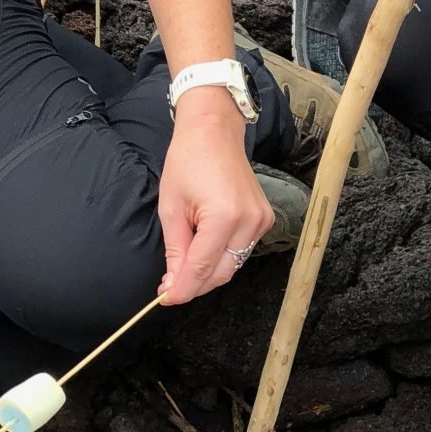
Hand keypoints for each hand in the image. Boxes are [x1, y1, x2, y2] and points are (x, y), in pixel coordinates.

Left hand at [157, 101, 272, 304]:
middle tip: (169, 286)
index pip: (202, 267)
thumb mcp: (171, 206)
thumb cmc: (188, 161)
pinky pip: (241, 250)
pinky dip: (221, 256)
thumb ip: (176, 249)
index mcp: (224, 217)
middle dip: (195, 284)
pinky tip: (204, 248)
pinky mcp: (265, 220)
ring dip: (208, 271)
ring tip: (183, 264)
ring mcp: (261, 221)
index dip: (182, 288)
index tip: (165, 299)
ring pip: (232, 265)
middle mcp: (249, 222)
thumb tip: (173, 283)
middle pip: (221, 273)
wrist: (214, 132)